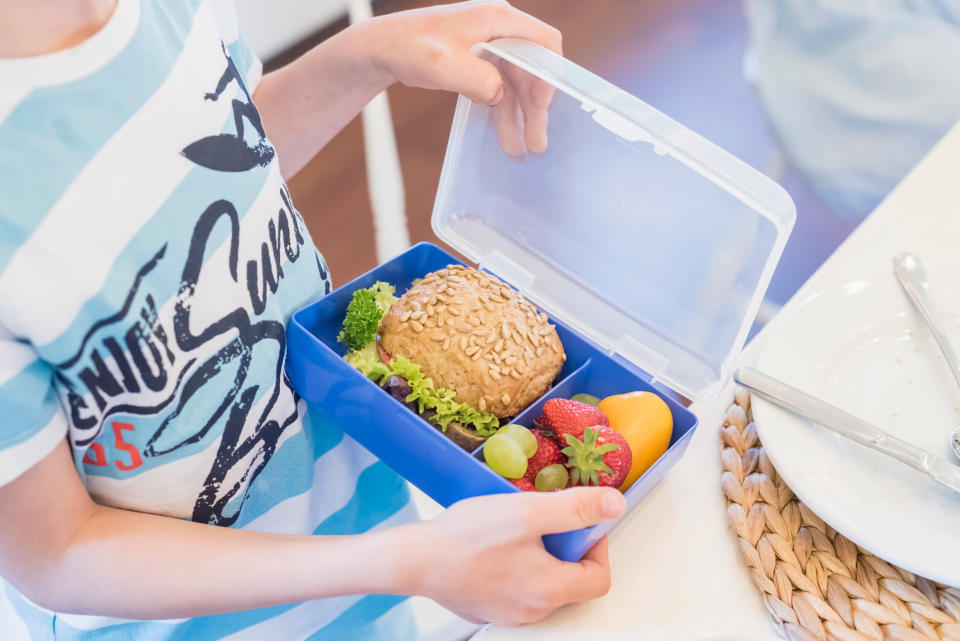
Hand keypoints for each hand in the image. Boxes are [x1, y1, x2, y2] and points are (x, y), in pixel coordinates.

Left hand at [362, 0, 561, 153]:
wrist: (381, 48)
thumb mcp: (442, 65)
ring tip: (520, 148)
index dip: (549, 73)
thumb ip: (477, 79)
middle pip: (532, 68)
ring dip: (518, 114)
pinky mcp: (478, 58)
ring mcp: (489, 43)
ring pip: (516, 81)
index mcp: (497, 18)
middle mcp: (498, 27)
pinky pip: (500, 85)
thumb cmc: (407, 47)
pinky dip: (502, 109)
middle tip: (536, 141)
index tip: (541, 104)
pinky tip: (504, 134)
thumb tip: (499, 95)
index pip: (544, 41)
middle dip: (534, 106)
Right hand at [405, 486, 624, 625]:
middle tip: (544, 519)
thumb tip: (614, 505)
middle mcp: (533, 610)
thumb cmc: (467, 538)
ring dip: (539, 554)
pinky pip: (515, 587)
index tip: (582, 523)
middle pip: (570, 580)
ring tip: (517, 527)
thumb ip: (575, 508)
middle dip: (565, 546)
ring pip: (542, 582)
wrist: (414, 559)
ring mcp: (508, 613)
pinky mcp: (487, 608)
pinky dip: (515, 565)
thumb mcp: (528, 511)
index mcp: (551, 590)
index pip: (599, 578)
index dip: (598, 546)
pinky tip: (494, 543)